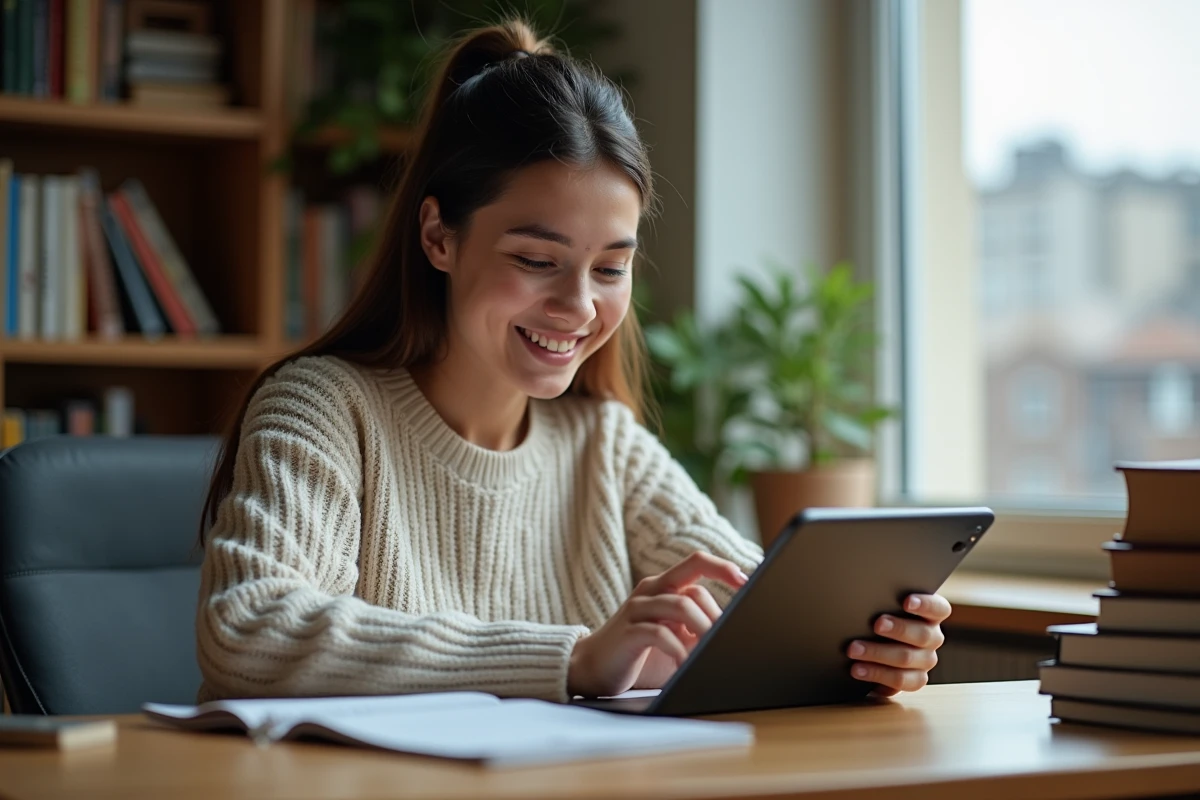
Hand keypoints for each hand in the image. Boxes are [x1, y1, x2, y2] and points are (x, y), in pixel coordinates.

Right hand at [568, 552, 747, 697]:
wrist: (591, 667)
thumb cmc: (639, 652)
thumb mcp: (674, 635)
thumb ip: (697, 627)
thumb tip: (733, 630)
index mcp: (663, 586)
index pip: (696, 562)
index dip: (723, 567)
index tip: (747, 580)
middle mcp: (650, 591)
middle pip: (694, 590)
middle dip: (715, 616)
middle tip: (726, 638)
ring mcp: (637, 610)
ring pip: (681, 606)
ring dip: (703, 630)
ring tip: (710, 651)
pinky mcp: (627, 632)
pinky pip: (660, 633)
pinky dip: (679, 650)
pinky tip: (685, 664)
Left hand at [846, 593, 950, 696]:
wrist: (869, 644)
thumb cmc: (876, 615)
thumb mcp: (881, 605)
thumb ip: (882, 600)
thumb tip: (862, 594)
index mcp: (931, 614)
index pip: (938, 608)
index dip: (925, 604)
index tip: (906, 602)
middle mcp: (932, 638)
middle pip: (923, 635)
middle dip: (898, 629)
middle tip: (876, 624)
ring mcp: (925, 660)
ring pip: (907, 658)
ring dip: (877, 653)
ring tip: (854, 649)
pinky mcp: (913, 680)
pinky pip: (900, 680)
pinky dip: (876, 674)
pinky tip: (857, 669)